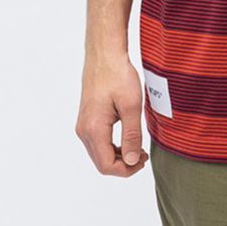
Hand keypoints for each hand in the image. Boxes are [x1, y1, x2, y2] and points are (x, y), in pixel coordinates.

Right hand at [75, 52, 148, 176]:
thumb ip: (132, 135)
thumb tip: (132, 161)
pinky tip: (127, 138)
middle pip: (101, 162)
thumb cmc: (118, 75)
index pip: (106, 165)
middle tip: (143, 156)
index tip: (143, 161)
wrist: (104, 55)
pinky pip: (98, 142)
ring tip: (138, 147)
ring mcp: (83, 124)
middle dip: (123, 165)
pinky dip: (112, 146)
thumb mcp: (131, 106)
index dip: (126, 170)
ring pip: (99, 153)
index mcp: (93, 129)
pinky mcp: (87, 118)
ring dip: (118, 156)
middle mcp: (84, 130)